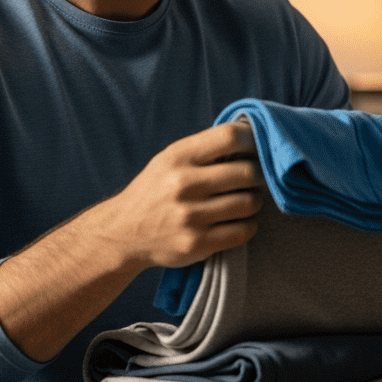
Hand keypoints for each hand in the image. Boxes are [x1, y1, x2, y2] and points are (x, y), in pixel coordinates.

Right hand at [103, 120, 264, 270]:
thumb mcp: (169, 160)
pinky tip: (238, 221)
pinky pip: (243, 231)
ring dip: (254, 202)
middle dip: (258, 176)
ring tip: (244, 201)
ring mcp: (190, 216)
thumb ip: (204, 149)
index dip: (253, 140)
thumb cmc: (155, 191)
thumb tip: (252, 138)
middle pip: (247, 172)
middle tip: (254, 180)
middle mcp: (183, 184)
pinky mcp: (197, 244)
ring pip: (249, 203)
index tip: (258, 147)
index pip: (229, 137)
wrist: (123, 233)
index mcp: (178, 157)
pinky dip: (248, 225)